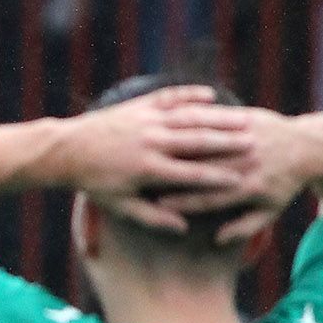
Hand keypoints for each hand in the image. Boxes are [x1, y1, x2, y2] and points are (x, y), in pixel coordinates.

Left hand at [54, 85, 251, 233]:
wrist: (66, 151)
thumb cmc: (94, 183)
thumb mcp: (119, 205)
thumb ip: (151, 217)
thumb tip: (181, 227)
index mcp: (148, 169)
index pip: (191, 174)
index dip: (218, 177)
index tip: (242, 179)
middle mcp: (150, 141)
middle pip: (198, 141)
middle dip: (228, 142)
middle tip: (255, 144)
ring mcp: (146, 120)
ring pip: (189, 117)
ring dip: (217, 117)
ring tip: (242, 120)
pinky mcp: (139, 106)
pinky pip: (170, 97)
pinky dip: (190, 95)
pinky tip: (210, 95)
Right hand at [164, 107, 322, 245]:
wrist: (311, 148)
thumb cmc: (285, 185)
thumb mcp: (270, 211)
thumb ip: (244, 228)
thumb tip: (218, 239)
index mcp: (252, 188)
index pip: (209, 198)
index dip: (182, 202)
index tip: (160, 205)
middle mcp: (250, 163)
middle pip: (203, 170)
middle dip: (174, 174)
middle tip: (146, 177)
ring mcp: (251, 139)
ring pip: (209, 144)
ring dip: (180, 148)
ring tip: (155, 151)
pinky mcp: (252, 120)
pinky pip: (219, 124)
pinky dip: (197, 127)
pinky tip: (175, 131)